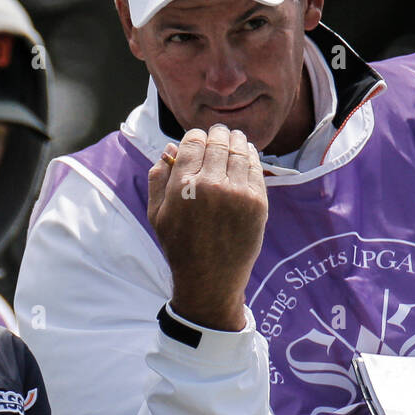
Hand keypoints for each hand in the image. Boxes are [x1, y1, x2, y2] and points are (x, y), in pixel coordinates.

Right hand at [147, 124, 266, 331]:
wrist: (210, 280)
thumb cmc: (180, 247)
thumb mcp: (156, 214)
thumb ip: (158, 177)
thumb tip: (169, 149)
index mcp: (183, 185)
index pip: (193, 141)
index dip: (195, 136)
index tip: (198, 139)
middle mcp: (211, 185)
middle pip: (218, 140)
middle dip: (217, 134)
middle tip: (219, 133)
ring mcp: (238, 193)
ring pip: (240, 149)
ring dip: (237, 140)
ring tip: (234, 139)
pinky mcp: (257, 203)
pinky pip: (256, 167)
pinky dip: (252, 156)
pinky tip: (247, 155)